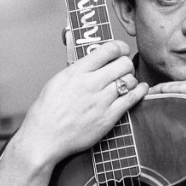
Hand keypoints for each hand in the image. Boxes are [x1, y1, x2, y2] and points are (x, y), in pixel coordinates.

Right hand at [14, 40, 147, 169]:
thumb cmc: (47, 111)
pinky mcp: (109, 117)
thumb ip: (79, 69)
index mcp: (77, 71)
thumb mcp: (59, 80)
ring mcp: (101, 101)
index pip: (109, 49)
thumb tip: (94, 59)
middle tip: (124, 68)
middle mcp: (91, 83)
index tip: (121, 50)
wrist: (44, 137)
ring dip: (131, 79)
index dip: (120, 47)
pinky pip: (132, 99)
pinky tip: (140, 89)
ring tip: (127, 82)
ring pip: (130, 80)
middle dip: (126, 63)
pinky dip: (140, 91)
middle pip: (124, 63)